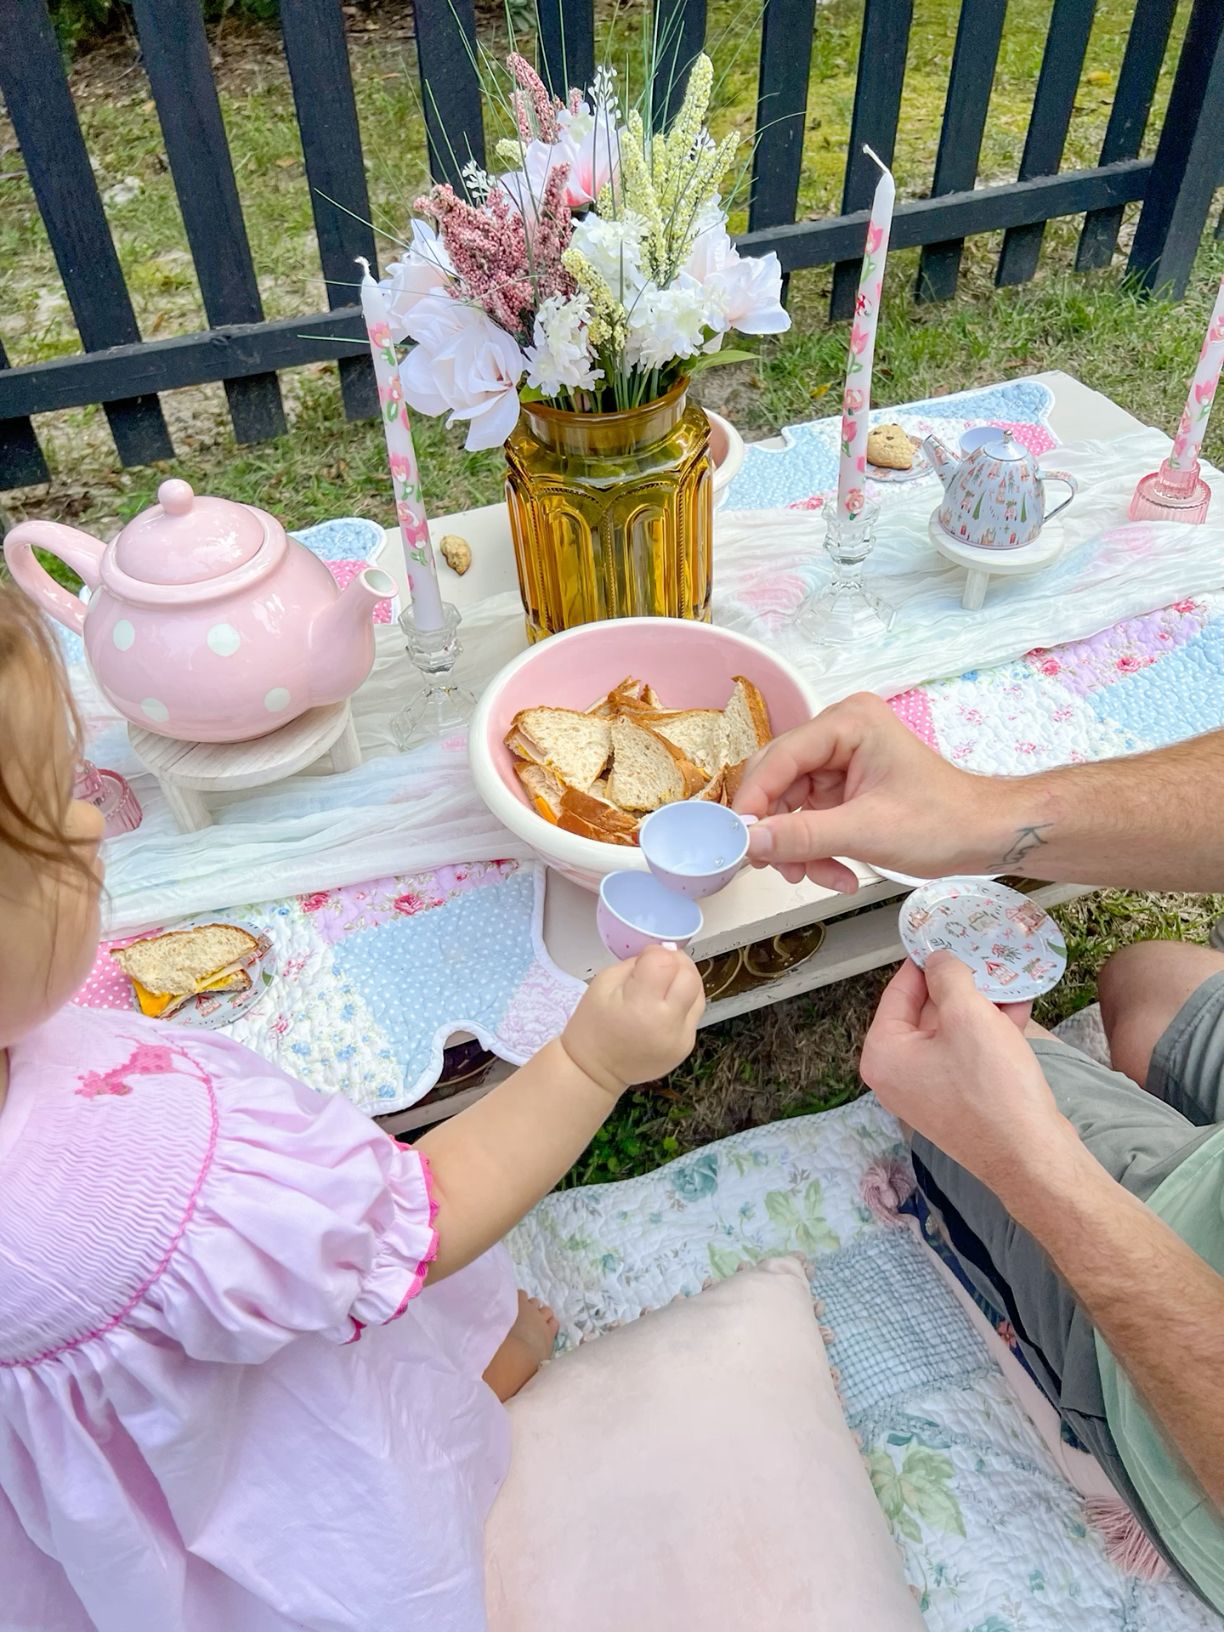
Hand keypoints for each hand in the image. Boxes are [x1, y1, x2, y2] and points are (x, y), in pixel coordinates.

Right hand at [562, 947, 704, 1096]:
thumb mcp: (603, 983)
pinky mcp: (686, 1046)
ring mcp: (681, 1038)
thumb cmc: (593, 1025)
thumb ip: (635, 964)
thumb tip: (662, 954)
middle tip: (661, 964)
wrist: (594, 1071)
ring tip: (665, 983)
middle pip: (690, 976)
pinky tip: (666, 1003)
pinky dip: (684, 1001)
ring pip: (699, 993)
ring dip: (685, 980)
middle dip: (677, 962)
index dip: (656, 953)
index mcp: (641, 1006)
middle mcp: (667, 1023)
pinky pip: (695, 1013)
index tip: (644, 959)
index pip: (665, 962)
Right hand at [734, 693, 1005, 889]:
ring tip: (819, 877)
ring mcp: (840, 762)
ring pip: (790, 807)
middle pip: (779, 782)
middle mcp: (839, 734)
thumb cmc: (944, 821)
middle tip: (777, 867)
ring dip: (799, 848)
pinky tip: (837, 874)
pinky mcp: (844, 789)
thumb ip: (803, 836)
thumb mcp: (867, 831)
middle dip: (780, 830)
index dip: (754, 799)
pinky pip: (810, 820)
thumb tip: (750, 840)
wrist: (984, 837)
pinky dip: (816, 850)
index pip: (780, 757)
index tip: (738, 838)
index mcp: (848, 722)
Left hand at [860, 953, 1066, 1194]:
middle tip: (981, 954)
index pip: (898, 992)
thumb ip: (948, 977)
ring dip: (981, 1005)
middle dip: (959, 983)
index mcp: (883, 1054)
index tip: (942, 938)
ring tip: (1007, 976)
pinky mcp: (960, 1102)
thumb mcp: (968, 1015)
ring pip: (953, 1031)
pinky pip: (969, 1054)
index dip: (924, 962)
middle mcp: (898, 1075)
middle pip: (926, 1012)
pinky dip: (991, 1032)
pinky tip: (1019, 1008)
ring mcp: (929, 1092)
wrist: (1033, 1157)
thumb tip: (939, 959)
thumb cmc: (993, 1089)